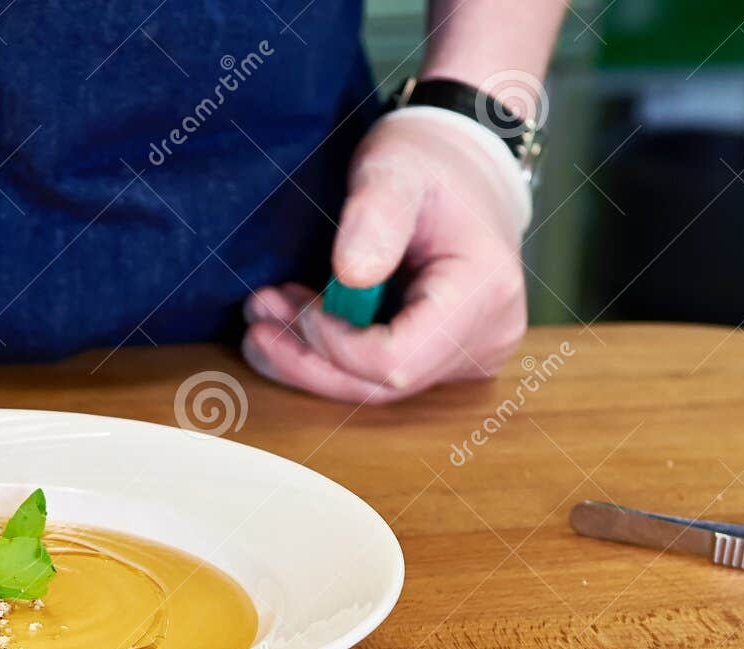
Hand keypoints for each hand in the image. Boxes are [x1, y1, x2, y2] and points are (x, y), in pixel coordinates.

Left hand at [242, 110, 529, 403]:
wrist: (461, 171)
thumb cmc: (429, 164)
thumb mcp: (397, 166)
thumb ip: (375, 214)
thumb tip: (351, 274)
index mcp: (482, 294)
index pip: (395, 359)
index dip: (333, 344)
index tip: (290, 300)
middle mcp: (486, 339)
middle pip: (379, 386)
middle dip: (308, 356)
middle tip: (257, 314)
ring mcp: (469, 356)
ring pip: (372, 389)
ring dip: (309, 359)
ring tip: (263, 318)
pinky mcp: (446, 360)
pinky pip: (377, 377)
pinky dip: (329, 356)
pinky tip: (292, 324)